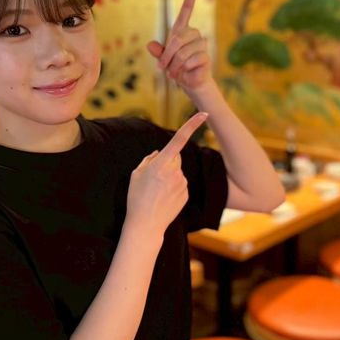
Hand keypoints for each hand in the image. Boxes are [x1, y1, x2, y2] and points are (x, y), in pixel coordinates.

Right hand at [126, 112, 208, 232]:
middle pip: (175, 157)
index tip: (203, 114)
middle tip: (153, 179)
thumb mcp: (136, 175)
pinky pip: (181, 183)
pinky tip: (164, 198)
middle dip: (167, 162)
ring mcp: (182, 183)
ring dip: (169, 176)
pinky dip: (173, 187)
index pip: (179, 140)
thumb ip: (149, 160)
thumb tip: (159, 153)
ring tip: (157, 191)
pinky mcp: (186, 193)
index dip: (192, 125)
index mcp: (161, 164)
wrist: (146, 225)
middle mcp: (175, 172)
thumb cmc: (136, 198)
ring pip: (178, 171)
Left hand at [146, 0, 211, 92]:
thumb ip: (158, 52)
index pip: (188, 7)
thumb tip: (150, 45)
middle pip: (177, 38)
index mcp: (182, 30)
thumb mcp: (163, 59)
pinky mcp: (206, 56)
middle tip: (163, 68)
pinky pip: (190, 60)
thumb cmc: (177, 69)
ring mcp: (202, 45)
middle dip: (168, 55)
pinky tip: (186, 73)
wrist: (190, 83)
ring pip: (183, 51)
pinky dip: (183, 69)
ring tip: (175, 72)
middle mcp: (194, 34)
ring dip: (175, 65)